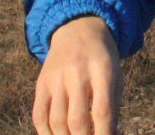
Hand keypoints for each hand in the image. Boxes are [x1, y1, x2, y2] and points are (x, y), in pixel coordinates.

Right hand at [33, 15, 121, 134]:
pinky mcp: (41, 83)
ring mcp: (56, 78)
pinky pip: (39, 116)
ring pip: (56, 121)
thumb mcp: (115, 76)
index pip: (102, 111)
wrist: (78, 30)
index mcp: (102, 70)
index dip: (103, 134)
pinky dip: (45, 133)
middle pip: (77, 120)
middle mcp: (77, 73)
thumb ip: (113, 108)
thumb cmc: (102, 60)